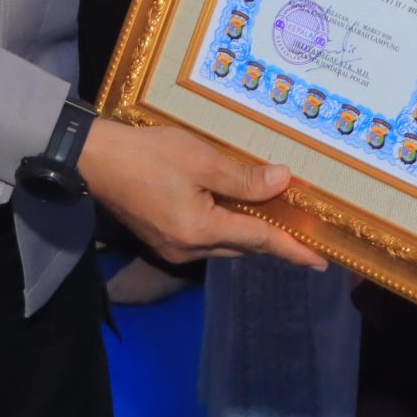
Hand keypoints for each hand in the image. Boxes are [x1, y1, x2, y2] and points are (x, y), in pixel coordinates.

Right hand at [80, 118, 325, 268]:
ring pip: (223, 244)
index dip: (292, 248)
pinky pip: (205, 238)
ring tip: (270, 214)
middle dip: (271, 239)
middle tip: (300, 228)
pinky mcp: (161, 239)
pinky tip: (231, 208)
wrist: (94, 160)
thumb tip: (282, 183)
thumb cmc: (147, 155)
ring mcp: (172, 248)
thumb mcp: (200, 158)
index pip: (259, 241)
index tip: (321, 261)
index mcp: (201, 231)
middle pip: (242, 246)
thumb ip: (242, 177)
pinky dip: (224, 226)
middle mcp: (188, 250)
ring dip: (246, 231)